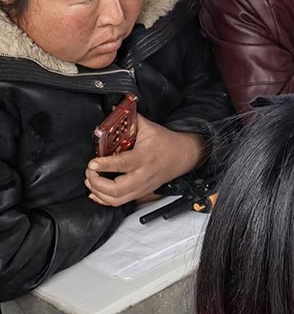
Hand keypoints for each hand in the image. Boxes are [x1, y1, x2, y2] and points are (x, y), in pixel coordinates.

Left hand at [85, 115, 203, 205]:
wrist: (183, 156)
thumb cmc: (166, 142)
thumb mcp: (150, 127)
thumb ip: (131, 120)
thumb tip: (114, 111)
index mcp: (144, 157)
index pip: (123, 164)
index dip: (105, 165)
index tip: (92, 163)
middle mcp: (143, 175)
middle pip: (116, 189)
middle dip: (97, 182)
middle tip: (90, 171)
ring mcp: (142, 186)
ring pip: (116, 199)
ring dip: (98, 192)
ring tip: (91, 180)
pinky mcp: (141, 192)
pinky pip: (120, 203)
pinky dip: (104, 200)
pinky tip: (96, 192)